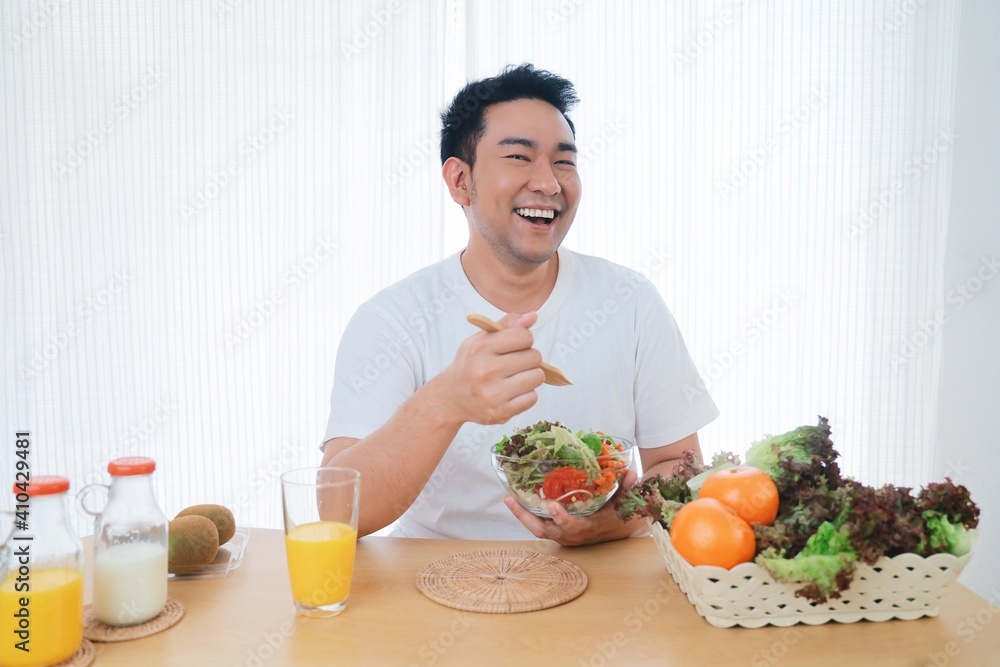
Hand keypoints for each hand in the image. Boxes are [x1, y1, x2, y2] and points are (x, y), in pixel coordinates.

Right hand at [431, 311, 544, 424]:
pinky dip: (526, 395)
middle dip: (529, 358)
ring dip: (531, 376)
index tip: (515, 346)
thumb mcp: (480, 340)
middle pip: (534, 357)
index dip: (524, 340)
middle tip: (516, 363)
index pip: (524, 336)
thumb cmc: (469, 365)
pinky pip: (532, 398)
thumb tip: (533, 316)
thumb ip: (507, 325)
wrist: (450, 398)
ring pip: (537, 378)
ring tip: (515, 377)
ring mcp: (493, 394)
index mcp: (480, 348)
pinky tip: (513, 392)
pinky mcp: (501, 412)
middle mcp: (486, 371)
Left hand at [504, 469, 643, 545]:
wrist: (615, 530)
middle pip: (544, 530)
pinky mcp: (556, 530)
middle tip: (511, 500)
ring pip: (537, 528)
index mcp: (587, 527)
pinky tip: (516, 499)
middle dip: (526, 517)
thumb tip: (630, 472)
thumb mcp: (623, 501)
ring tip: (508, 499)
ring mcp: (561, 534)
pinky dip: (526, 513)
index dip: (562, 518)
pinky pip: (538, 524)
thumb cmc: (616, 514)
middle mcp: (571, 534)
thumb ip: (626, 487)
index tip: (552, 504)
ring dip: (522, 515)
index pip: (572, 527)